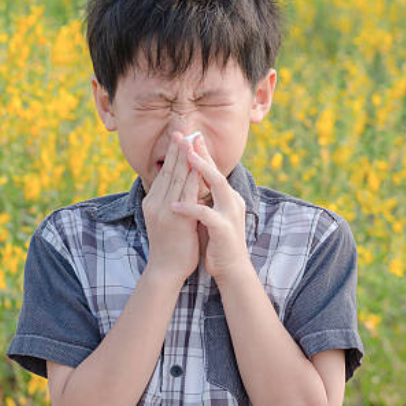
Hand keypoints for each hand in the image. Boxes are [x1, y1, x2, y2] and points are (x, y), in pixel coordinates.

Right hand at [142, 131, 200, 282]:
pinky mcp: (174, 217)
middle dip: (177, 147)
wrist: (165, 270)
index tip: (179, 135)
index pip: (164, 172)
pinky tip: (196, 164)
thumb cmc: (170, 247)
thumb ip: (171, 202)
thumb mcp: (166, 220)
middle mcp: (156, 201)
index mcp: (153, 201)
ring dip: (184, 156)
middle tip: (182, 126)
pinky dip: (190, 176)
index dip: (173, 153)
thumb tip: (181, 187)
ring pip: (175, 177)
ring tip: (189, 138)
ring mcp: (164, 209)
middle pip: (168, 169)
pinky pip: (184, 192)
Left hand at [170, 134, 250, 283]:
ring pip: (218, 186)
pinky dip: (189, 209)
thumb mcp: (208, 214)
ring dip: (201, 170)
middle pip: (217, 172)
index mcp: (227, 197)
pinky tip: (174, 206)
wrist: (230, 268)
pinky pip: (205, 215)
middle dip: (203, 154)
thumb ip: (201, 198)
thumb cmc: (216, 241)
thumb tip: (186, 180)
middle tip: (189, 137)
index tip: (189, 137)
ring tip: (186, 158)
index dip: (201, 154)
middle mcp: (231, 201)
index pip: (213, 171)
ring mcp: (230, 214)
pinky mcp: (224, 229)